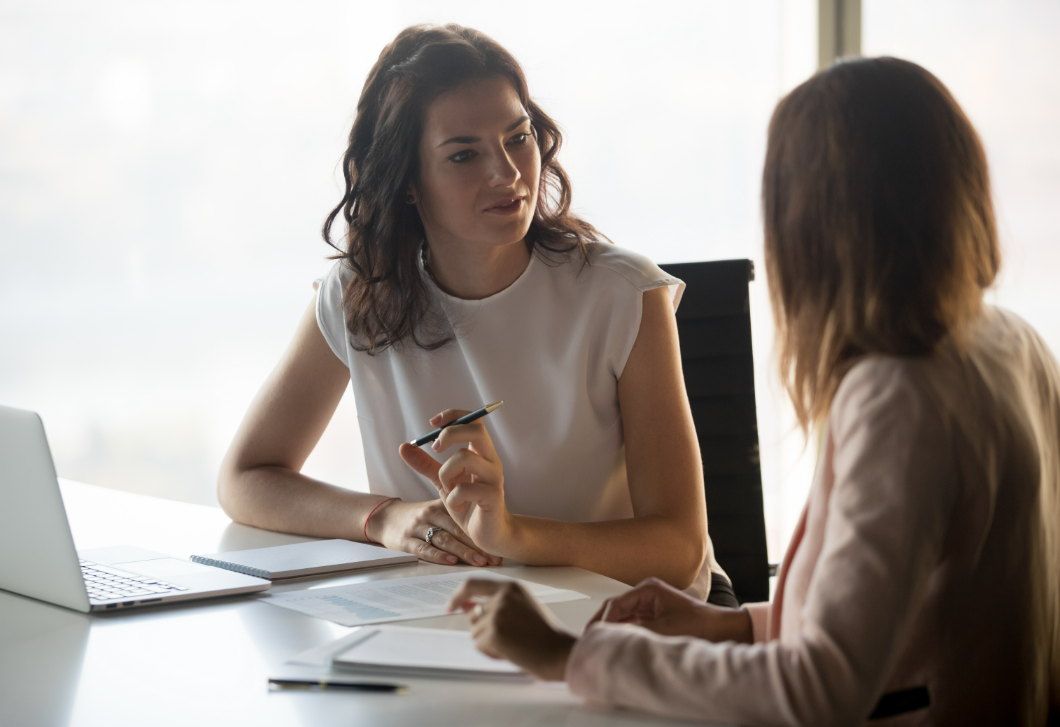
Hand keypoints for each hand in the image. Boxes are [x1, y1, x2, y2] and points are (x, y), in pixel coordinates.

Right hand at [367, 498, 500, 566]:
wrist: (384, 517)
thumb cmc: (418, 516)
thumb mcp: (437, 507)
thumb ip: (459, 514)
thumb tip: (489, 528)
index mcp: (442, 505)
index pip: (465, 519)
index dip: (482, 533)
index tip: (498, 547)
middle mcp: (431, 514)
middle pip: (458, 530)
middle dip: (478, 545)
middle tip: (494, 558)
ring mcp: (418, 527)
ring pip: (444, 540)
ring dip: (463, 552)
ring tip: (479, 561)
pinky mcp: (406, 541)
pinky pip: (423, 549)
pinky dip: (437, 555)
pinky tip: (451, 561)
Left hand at [399, 409, 513, 553]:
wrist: (488, 534)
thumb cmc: (469, 505)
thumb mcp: (443, 481)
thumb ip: (426, 464)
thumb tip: (404, 447)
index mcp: (480, 453)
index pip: (473, 420)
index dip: (453, 415)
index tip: (433, 423)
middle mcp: (490, 460)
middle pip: (476, 430)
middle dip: (450, 434)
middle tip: (435, 449)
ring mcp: (494, 477)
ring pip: (465, 458)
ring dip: (447, 473)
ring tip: (448, 490)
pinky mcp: (493, 496)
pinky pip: (465, 488)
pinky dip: (453, 498)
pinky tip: (456, 508)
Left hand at [447, 579, 575, 680]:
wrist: (559, 651)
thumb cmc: (544, 633)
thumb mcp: (521, 607)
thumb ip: (496, 603)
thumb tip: (464, 608)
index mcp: (511, 587)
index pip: (473, 584)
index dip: (458, 595)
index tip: (450, 606)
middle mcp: (502, 596)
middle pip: (473, 615)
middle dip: (483, 630)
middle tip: (507, 638)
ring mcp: (497, 613)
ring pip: (475, 632)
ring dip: (489, 643)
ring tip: (514, 644)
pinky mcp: (494, 632)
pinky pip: (480, 645)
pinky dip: (491, 653)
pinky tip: (511, 651)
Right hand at [588, 577, 752, 642]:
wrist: (723, 630)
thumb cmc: (701, 624)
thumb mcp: (663, 629)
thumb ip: (635, 631)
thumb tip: (612, 637)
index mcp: (648, 589)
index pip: (615, 603)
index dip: (602, 621)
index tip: (592, 635)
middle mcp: (648, 594)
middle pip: (616, 608)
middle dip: (604, 624)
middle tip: (590, 639)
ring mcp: (652, 605)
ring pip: (623, 616)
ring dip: (614, 629)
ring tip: (601, 642)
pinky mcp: (656, 616)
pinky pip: (633, 623)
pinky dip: (625, 632)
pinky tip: (618, 643)